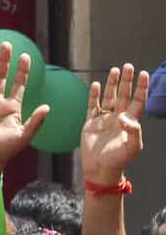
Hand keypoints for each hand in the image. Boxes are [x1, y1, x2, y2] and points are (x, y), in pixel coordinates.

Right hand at [0, 42, 48, 180]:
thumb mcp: (24, 136)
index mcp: (13, 107)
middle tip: (7, 45)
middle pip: (2, 77)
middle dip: (5, 61)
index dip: (22, 71)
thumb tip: (47, 107)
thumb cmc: (7, 150)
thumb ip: (35, 122)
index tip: (25, 57)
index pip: (18, 84)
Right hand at [81, 64, 147, 186]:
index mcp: (130, 122)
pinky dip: (94, 95)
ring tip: (115, 70)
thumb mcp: (132, 147)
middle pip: (124, 95)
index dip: (141, 88)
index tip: (144, 74)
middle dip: (127, 81)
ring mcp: (104, 119)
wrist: (100, 169)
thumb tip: (124, 115)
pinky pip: (92, 105)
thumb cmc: (118, 160)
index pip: (137, 101)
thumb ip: (133, 130)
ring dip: (112, 84)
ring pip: (109, 97)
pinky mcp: (91, 122)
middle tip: (128, 66)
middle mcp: (118, 118)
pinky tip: (95, 85)